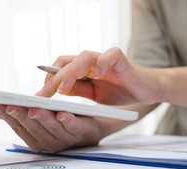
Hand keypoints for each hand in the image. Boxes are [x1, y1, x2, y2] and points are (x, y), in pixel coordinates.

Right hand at [0, 104, 102, 152]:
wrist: (93, 128)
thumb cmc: (61, 123)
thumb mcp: (38, 119)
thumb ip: (18, 116)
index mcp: (36, 139)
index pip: (19, 128)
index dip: (7, 117)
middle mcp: (49, 142)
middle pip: (33, 128)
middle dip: (21, 117)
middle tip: (10, 105)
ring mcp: (66, 139)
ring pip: (52, 128)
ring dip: (42, 119)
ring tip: (32, 108)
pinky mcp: (82, 132)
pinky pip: (74, 127)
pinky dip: (68, 121)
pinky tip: (62, 114)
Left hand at [36, 47, 162, 105]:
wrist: (146, 90)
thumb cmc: (120, 91)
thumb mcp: (94, 94)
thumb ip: (78, 89)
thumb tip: (58, 89)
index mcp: (83, 70)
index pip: (61, 68)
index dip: (49, 78)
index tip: (40, 95)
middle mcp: (92, 62)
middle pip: (67, 62)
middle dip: (54, 78)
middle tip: (44, 95)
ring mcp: (106, 59)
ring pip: (84, 57)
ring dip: (71, 71)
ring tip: (64, 87)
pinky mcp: (121, 60)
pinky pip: (111, 55)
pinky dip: (103, 62)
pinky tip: (98, 74)